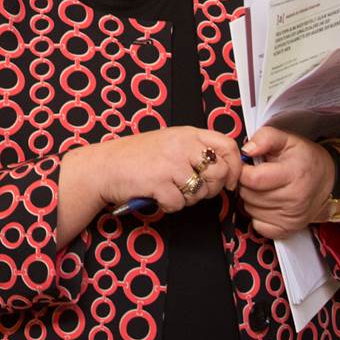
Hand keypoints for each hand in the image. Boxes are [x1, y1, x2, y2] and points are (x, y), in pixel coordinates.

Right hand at [84, 126, 243, 212]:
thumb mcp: (169, 143)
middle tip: (194, 190)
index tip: (229, 181)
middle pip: (219, 171)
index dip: (235, 166)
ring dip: (188, 199)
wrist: (103, 166)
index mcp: (187, 133)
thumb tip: (224, 168)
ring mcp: (170, 162)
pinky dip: (170, 205)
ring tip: (171, 191)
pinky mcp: (159, 181)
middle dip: (211, 188)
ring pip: (201, 191)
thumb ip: (194, 150)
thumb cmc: (135, 158)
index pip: (228, 145)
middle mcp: (181, 144)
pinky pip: (179, 203)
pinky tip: (158, 196)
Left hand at [237, 127, 335, 239]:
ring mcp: (292, 218)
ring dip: (250, 199)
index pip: (253, 178)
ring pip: (250, 210)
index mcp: (293, 174)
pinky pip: (258, 225)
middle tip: (256, 175)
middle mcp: (294, 199)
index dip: (243, 170)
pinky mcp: (288, 230)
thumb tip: (246, 150)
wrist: (328, 182)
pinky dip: (257, 215)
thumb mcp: (287, 139)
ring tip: (263, 187)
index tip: (247, 165)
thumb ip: (265, 138)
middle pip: (249, 195)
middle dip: (246, 184)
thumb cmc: (304, 159)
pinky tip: (267, 203)